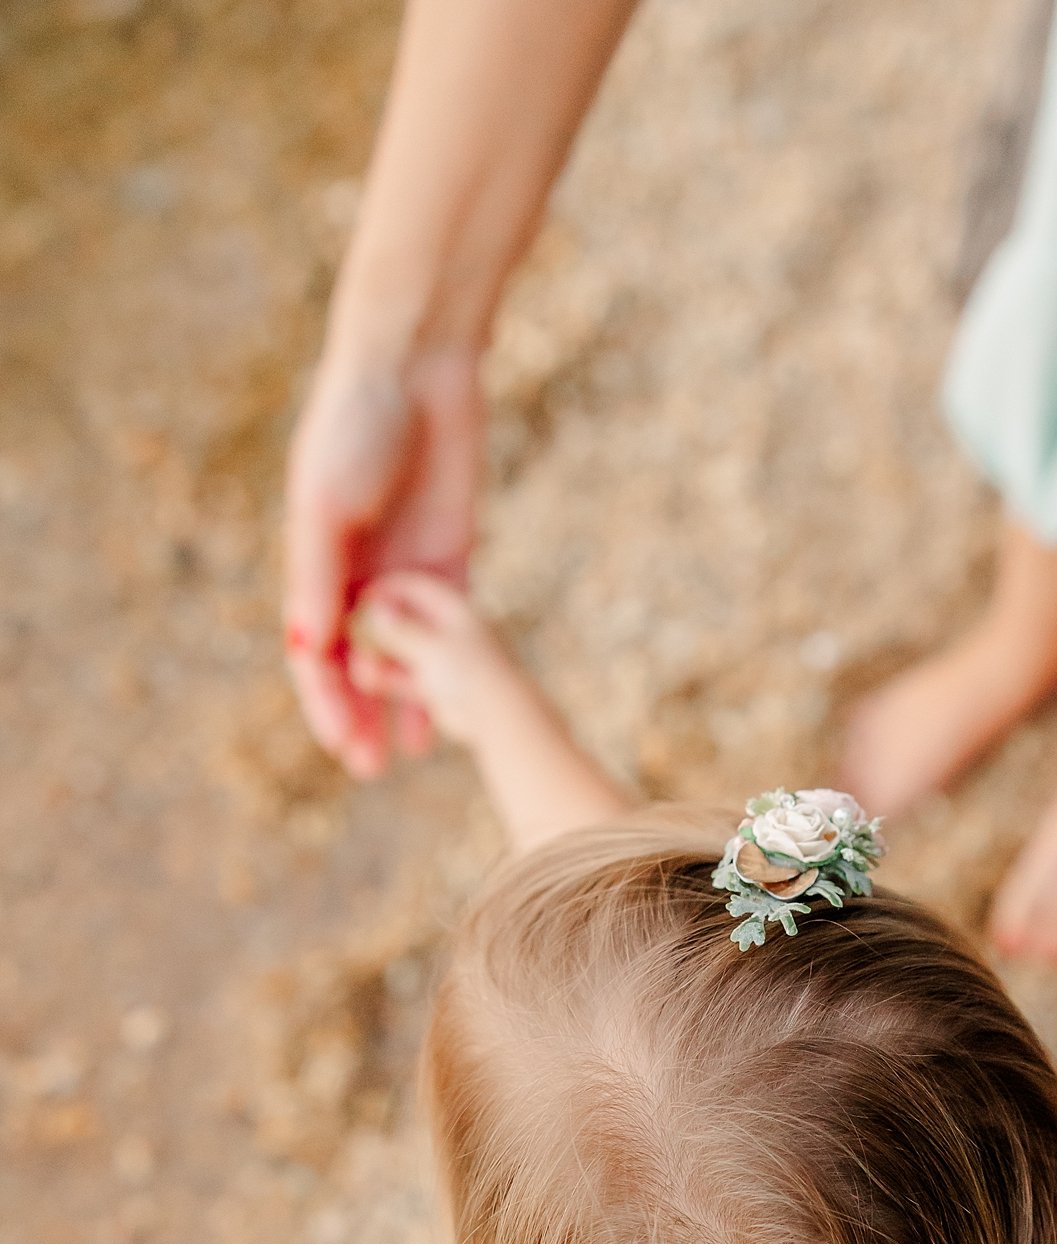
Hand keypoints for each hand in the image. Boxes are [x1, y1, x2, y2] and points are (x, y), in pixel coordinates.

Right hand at [284, 345, 482, 776]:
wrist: (416, 366)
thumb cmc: (355, 423)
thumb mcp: (326, 502)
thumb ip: (319, 574)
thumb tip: (311, 647)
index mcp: (314, 562)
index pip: (313, 650)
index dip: (324, 699)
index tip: (340, 741)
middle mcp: (355, 573)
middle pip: (354, 662)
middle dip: (358, 715)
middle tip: (368, 770)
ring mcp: (404, 568)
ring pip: (400, 656)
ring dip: (400, 704)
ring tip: (408, 755)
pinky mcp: (451, 559)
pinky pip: (446, 630)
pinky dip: (443, 671)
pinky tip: (448, 714)